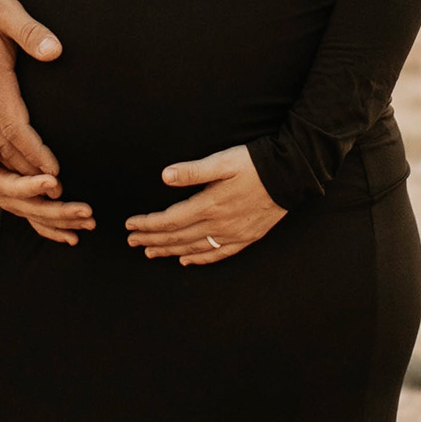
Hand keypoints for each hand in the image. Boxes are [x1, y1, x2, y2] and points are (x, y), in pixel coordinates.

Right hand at [0, 0, 61, 177]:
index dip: (36, 152)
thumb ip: (31, 32)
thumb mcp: (6, 12)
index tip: (54, 170)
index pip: (17, 127)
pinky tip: (10, 158)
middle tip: (53, 189)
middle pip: (4, 145)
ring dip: (14, 164)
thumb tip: (55, 51)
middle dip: (28, 170)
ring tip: (37, 182)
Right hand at [0, 130, 94, 244]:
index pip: (15, 187)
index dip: (33, 186)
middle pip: (36, 209)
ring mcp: (17, 206)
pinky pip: (40, 225)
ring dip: (67, 222)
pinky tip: (74, 238)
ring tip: (90, 223)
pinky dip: (57, 233)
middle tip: (86, 211)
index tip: (53, 181)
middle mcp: (7, 200)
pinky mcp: (24, 208)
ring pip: (42, 219)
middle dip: (62, 211)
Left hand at [125, 144, 285, 263]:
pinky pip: (217, 253)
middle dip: (152, 239)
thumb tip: (165, 176)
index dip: (148, 224)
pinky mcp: (246, 238)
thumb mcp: (222, 161)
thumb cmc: (254, 164)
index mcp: (209, 205)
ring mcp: (233, 234)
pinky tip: (186, 260)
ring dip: (169, 251)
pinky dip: (199, 259)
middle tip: (131, 241)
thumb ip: (193, 171)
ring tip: (150, 252)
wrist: (290, 175)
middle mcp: (219, 224)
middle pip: (177, 237)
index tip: (130, 225)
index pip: (170, 220)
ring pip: (193, 248)